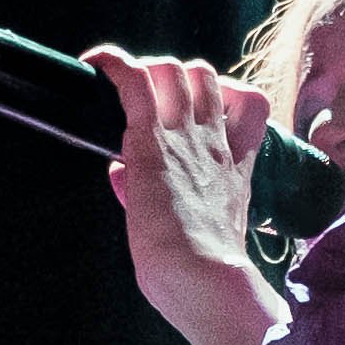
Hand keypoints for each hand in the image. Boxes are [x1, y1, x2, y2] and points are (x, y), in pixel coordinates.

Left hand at [85, 46, 289, 344]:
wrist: (205, 279)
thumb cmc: (201, 276)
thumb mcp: (201, 232)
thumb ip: (164, 196)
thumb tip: (121, 175)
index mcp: (234, 166)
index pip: (249, 104)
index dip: (225, 96)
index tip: (201, 112)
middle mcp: (213, 143)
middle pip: (204, 76)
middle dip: (176, 78)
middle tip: (149, 103)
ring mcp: (184, 138)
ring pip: (171, 70)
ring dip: (146, 71)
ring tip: (124, 91)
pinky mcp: (151, 142)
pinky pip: (133, 81)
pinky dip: (112, 65)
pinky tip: (95, 64)